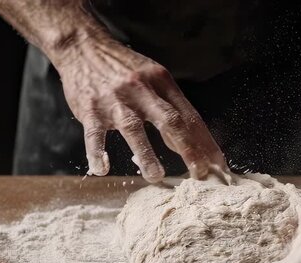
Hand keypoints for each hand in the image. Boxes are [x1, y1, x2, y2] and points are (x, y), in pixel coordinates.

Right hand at [53, 36, 225, 180]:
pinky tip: (102, 169)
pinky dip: (97, 152)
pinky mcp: (90, 109)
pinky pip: (94, 134)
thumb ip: (170, 105)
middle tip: (199, 173)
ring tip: (156, 176)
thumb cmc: (123, 68)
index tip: (217, 165)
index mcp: (162, 82)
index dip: (205, 142)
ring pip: (134, 129)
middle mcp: (142, 90)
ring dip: (146, 154)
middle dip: (188, 149)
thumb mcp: (153, 77)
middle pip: (170, 121)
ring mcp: (115, 100)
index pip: (189, 116)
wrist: (83, 47)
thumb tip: (191, 141)